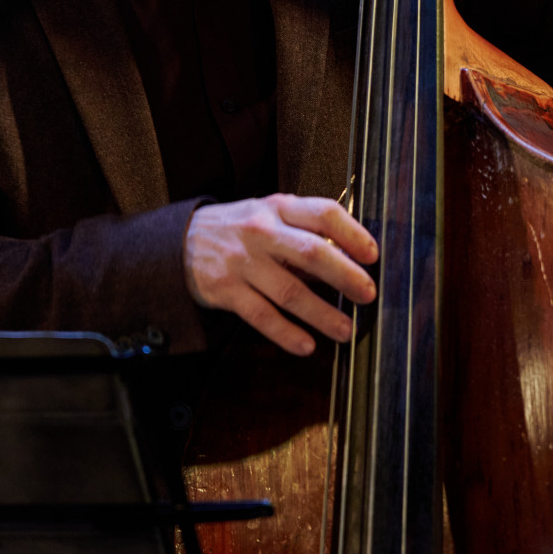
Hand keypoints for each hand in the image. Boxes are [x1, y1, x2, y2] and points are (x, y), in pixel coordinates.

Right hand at [183, 194, 378, 356]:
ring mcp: (242, 262)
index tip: (373, 254)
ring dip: (322, 314)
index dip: (352, 234)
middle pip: (312, 253)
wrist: (179, 243)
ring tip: (345, 330)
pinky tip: (307, 345)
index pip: (323, 213)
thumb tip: (349, 258)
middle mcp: (261, 232)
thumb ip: (303, 230)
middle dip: (346, 276)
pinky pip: (262, 316)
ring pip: (290, 292)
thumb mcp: (268, 214)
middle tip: (368, 294)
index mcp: (278, 208)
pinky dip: (287, 334)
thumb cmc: (238, 229)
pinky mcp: (226, 291)